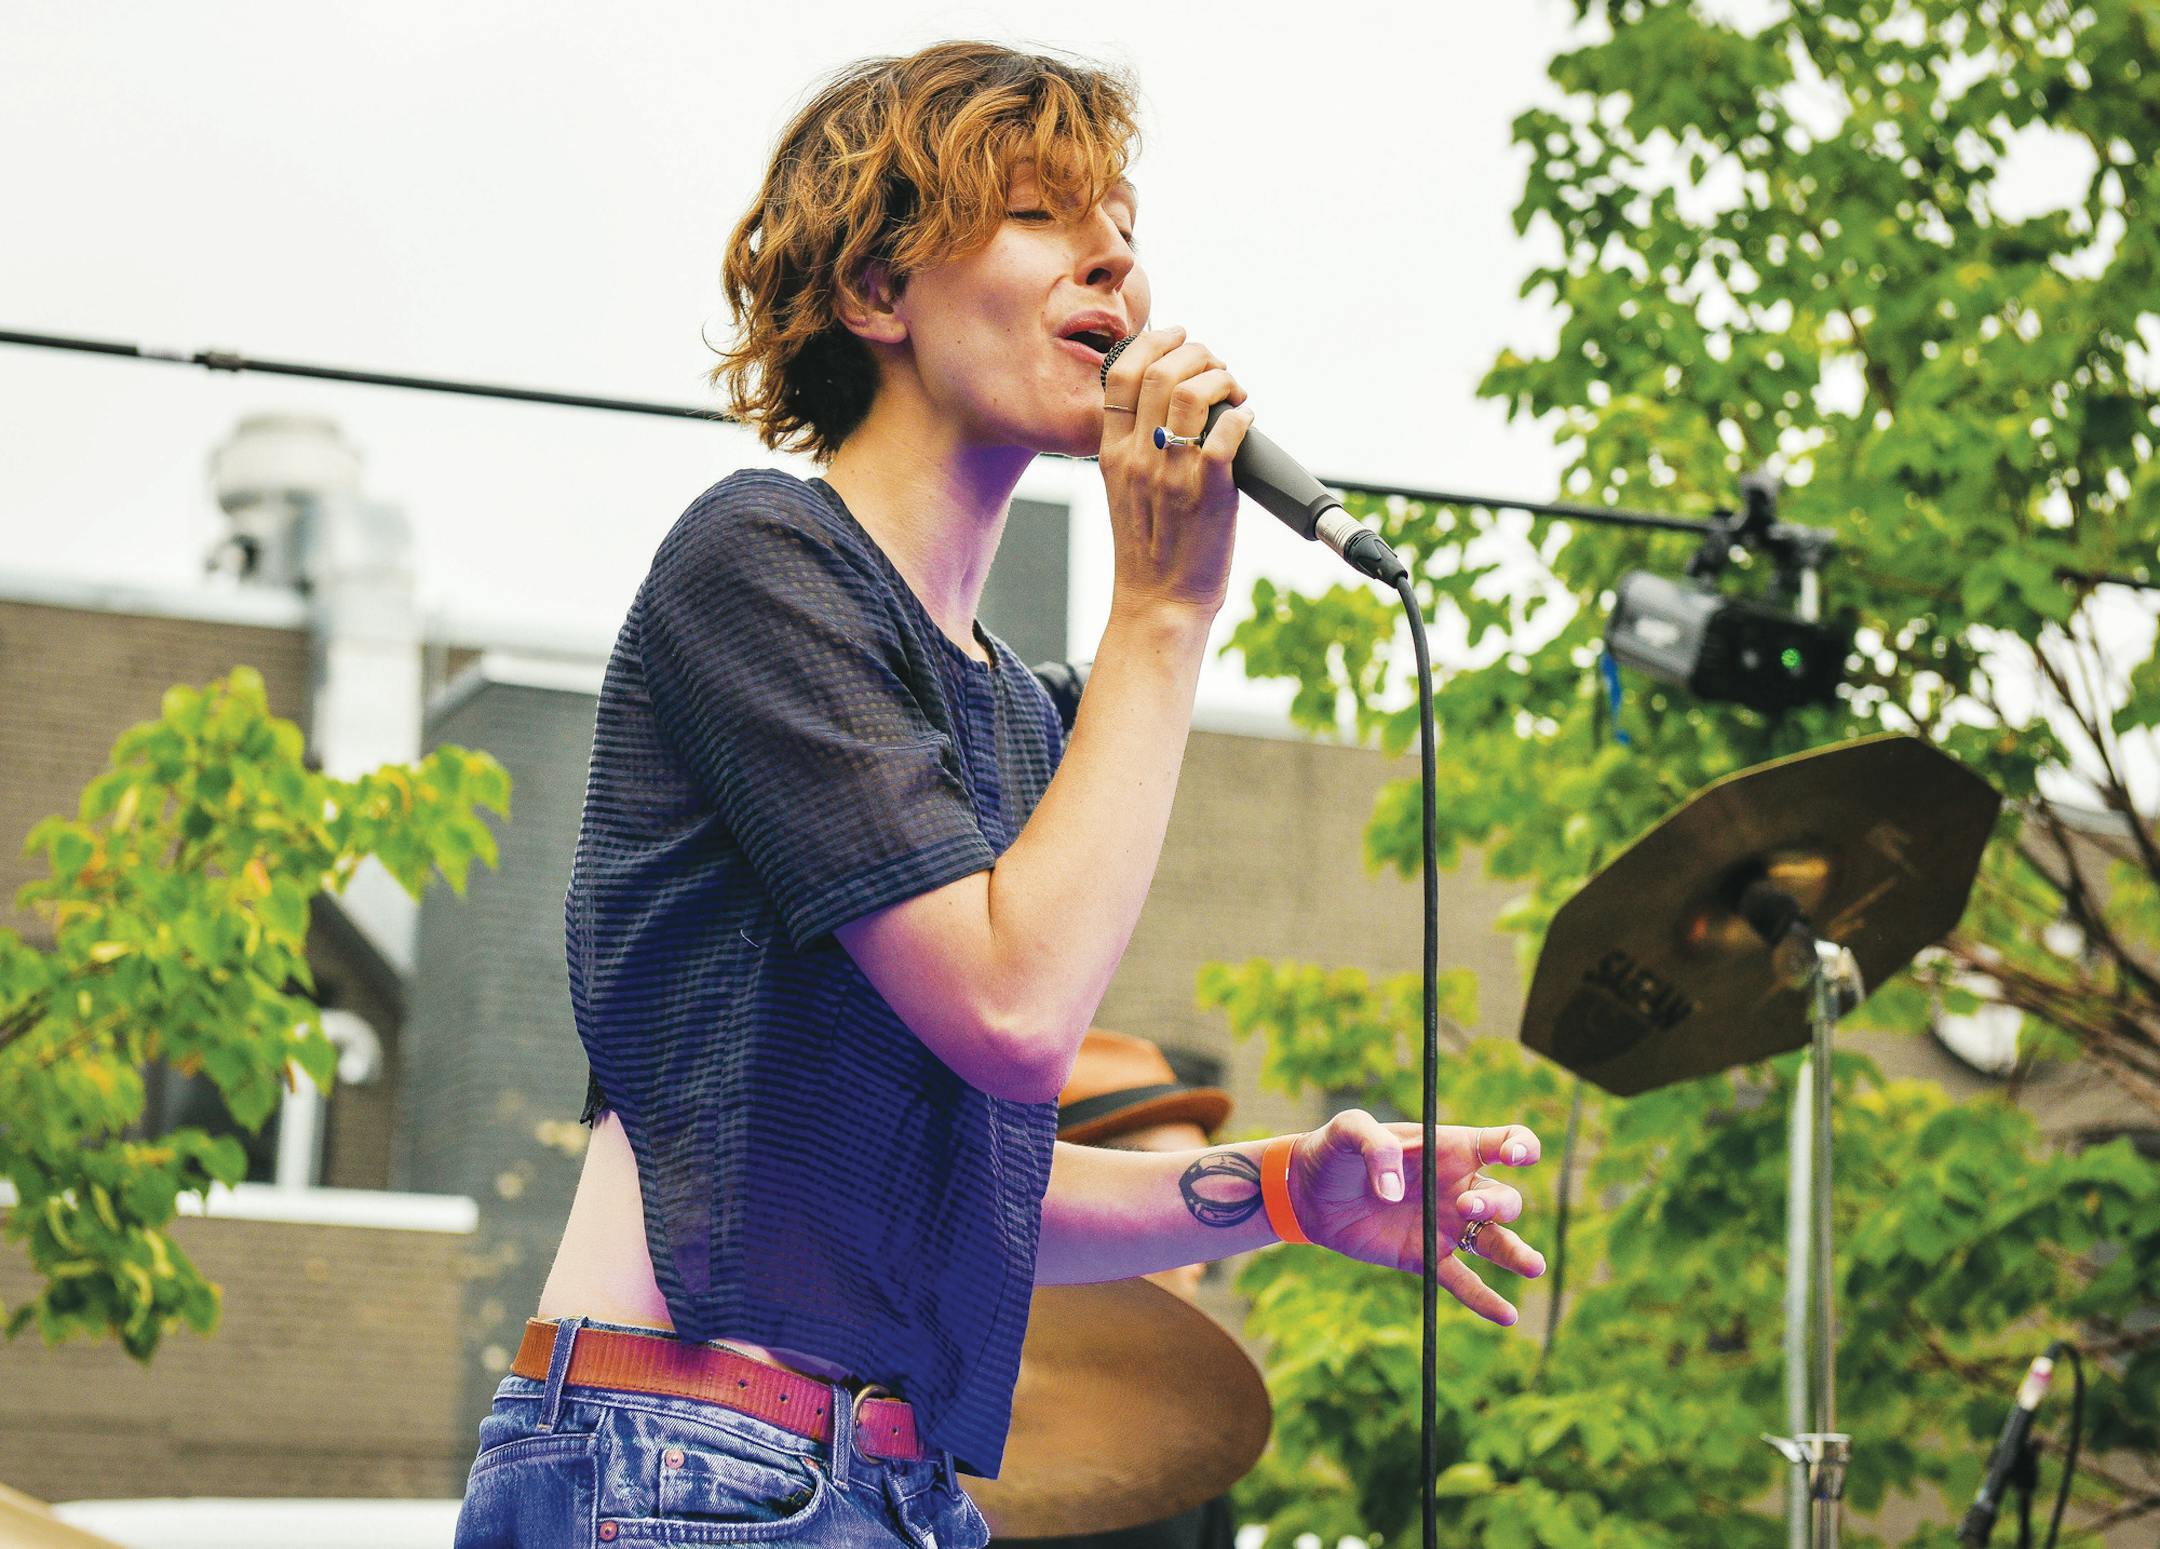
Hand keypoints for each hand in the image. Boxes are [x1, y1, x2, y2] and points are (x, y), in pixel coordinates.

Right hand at [1097, 326, 1253, 617]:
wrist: (1159, 603)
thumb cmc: (1150, 550)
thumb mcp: (1124, 490)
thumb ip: (1137, 447)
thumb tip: (1169, 405)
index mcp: (1113, 453)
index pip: (1120, 374)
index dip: (1153, 342)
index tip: (1179, 337)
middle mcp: (1139, 458)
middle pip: (1160, 372)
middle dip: (1197, 353)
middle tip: (1217, 366)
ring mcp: (1172, 474)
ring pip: (1192, 393)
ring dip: (1221, 378)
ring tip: (1234, 390)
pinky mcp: (1209, 492)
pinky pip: (1226, 433)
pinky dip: (1242, 415)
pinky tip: (1247, 418)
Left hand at [1288, 1109, 1546, 1325]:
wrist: (1308, 1193)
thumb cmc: (1334, 1150)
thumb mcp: (1348, 1130)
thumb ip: (1373, 1146)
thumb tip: (1393, 1189)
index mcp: (1450, 1148)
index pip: (1506, 1142)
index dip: (1521, 1147)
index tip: (1516, 1158)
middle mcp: (1459, 1187)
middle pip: (1503, 1198)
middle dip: (1496, 1203)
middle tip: (1465, 1207)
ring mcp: (1447, 1226)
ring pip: (1496, 1241)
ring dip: (1515, 1252)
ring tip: (1531, 1266)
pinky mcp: (1426, 1258)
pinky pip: (1462, 1281)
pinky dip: (1484, 1300)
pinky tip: (1507, 1316)